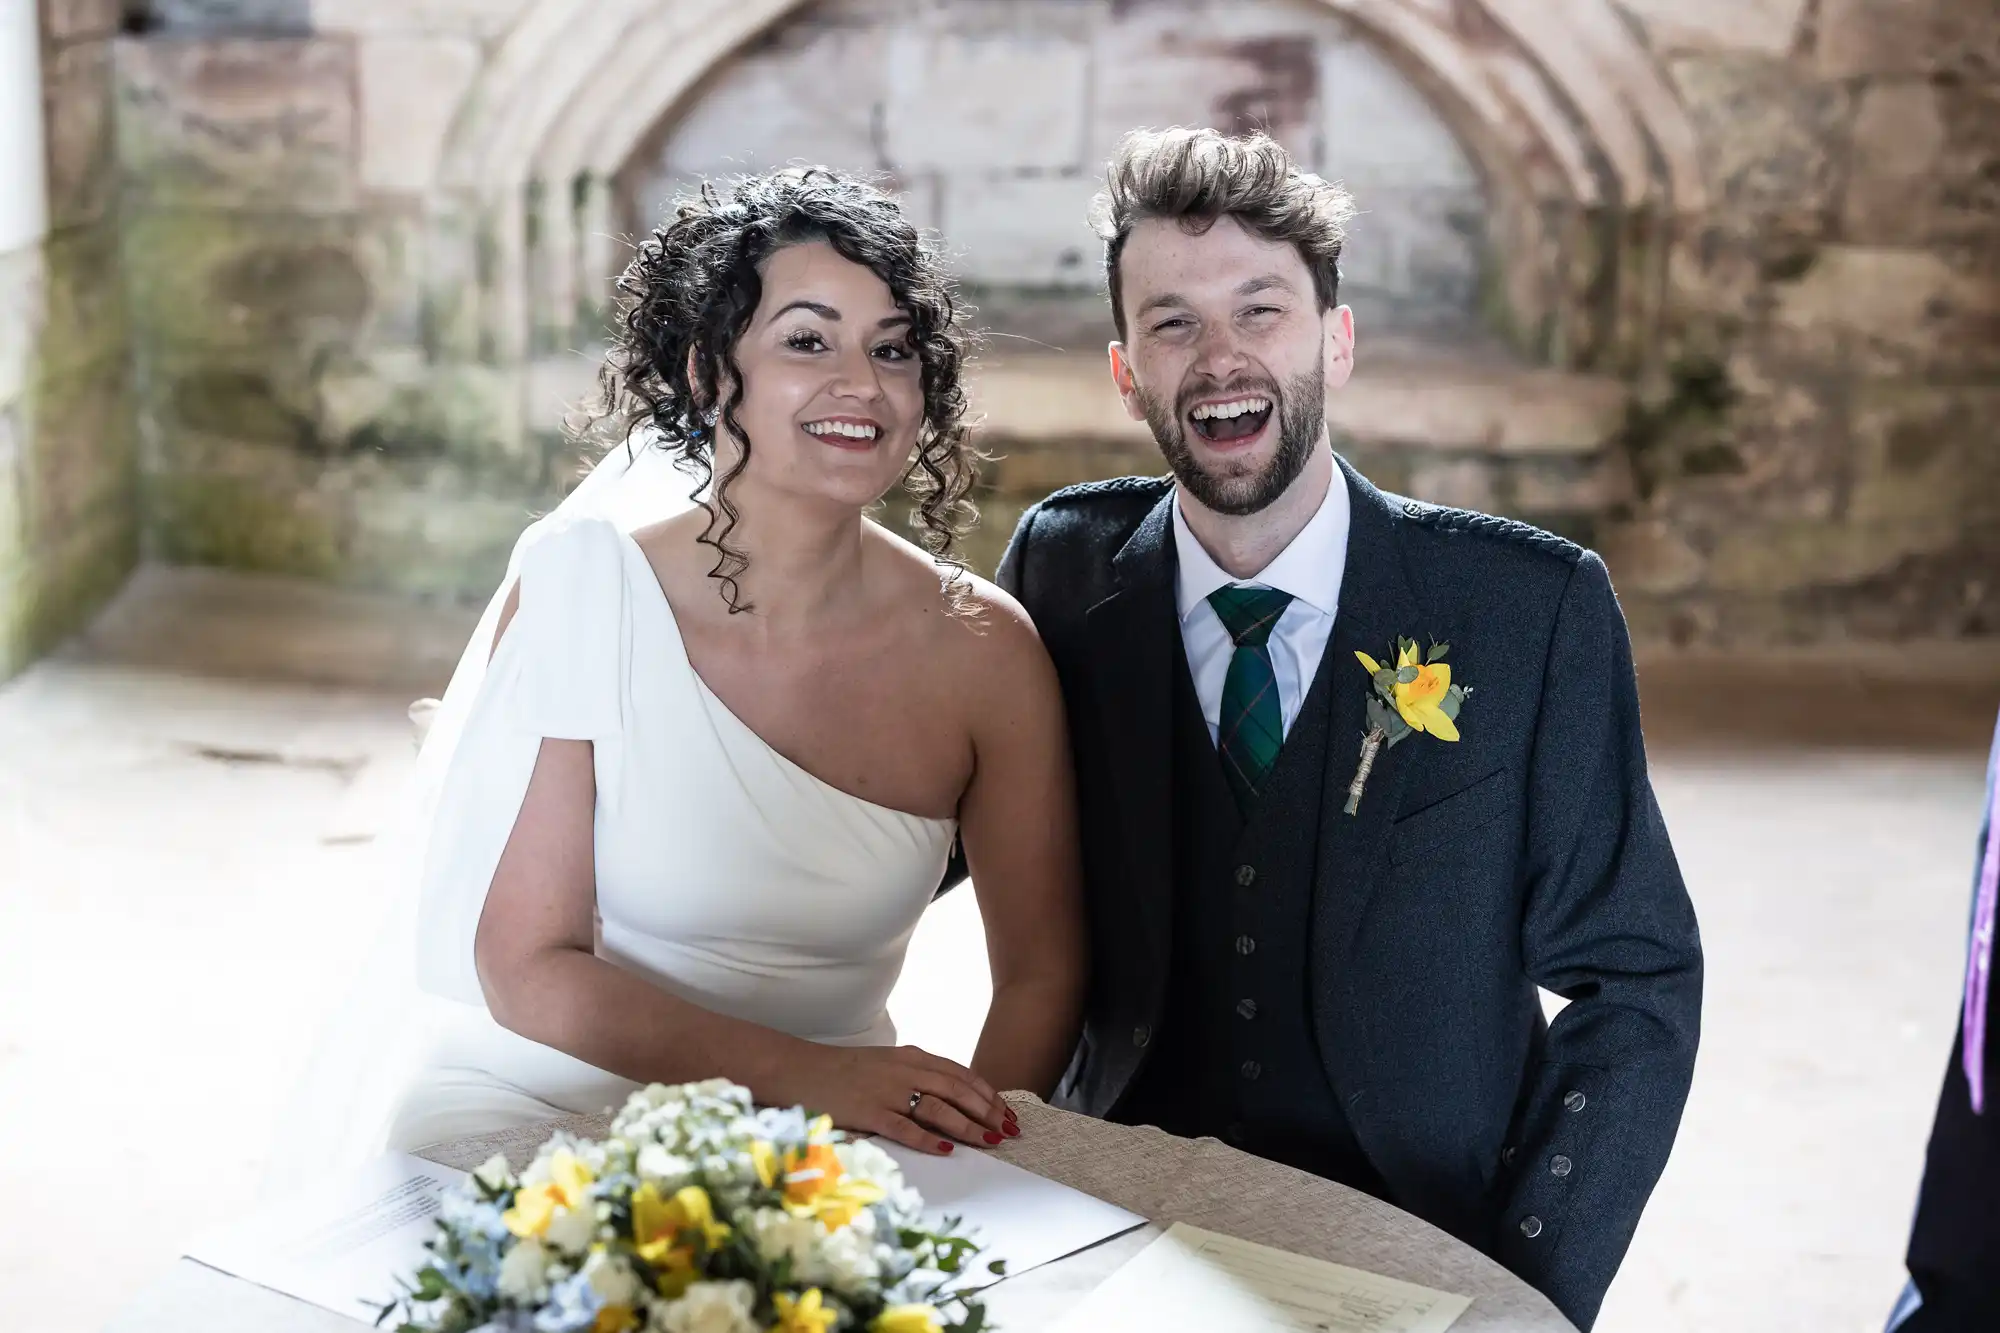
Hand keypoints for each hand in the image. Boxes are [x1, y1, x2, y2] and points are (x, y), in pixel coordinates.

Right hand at [786, 1043, 1018, 1155]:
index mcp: (911, 1057)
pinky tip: (947, 1150)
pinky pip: (905, 1127)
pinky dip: (929, 1139)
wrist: (800, 1069)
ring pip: (939, 1109)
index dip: (987, 1094)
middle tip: (1008, 1131)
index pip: (961, 1075)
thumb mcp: (887, 1064)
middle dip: (988, 1112)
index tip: (1007, 1112)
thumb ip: (916, 1075)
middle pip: (958, 1091)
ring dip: (968, 1127)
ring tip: (989, 1142)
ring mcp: (887, 1092)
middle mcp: (904, 1071)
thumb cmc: (844, 1071)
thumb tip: (951, 1097)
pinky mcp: (869, 1112)